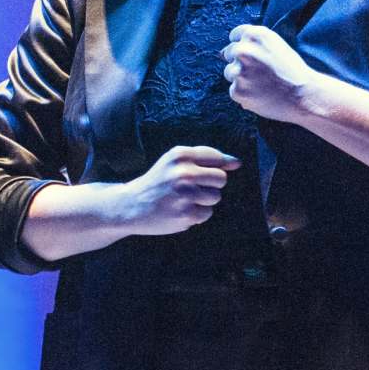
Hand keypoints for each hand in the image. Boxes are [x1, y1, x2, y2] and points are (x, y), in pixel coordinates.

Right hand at [113, 145, 238, 236]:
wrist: (131, 205)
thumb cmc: (159, 182)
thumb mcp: (175, 162)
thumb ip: (205, 159)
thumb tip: (237, 163)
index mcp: (180, 155)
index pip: (216, 158)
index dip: (217, 167)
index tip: (205, 175)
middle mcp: (183, 172)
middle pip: (221, 179)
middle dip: (211, 186)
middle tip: (191, 189)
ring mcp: (185, 194)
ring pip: (216, 197)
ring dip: (204, 201)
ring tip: (183, 200)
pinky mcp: (186, 213)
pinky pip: (207, 213)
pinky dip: (197, 215)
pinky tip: (180, 211)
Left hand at [224, 24, 322, 122]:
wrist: (304, 95)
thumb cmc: (293, 71)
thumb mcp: (276, 45)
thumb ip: (254, 43)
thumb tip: (226, 51)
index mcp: (255, 35)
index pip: (235, 35)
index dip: (244, 46)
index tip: (252, 55)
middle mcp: (243, 50)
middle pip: (229, 53)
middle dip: (240, 61)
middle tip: (259, 72)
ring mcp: (238, 71)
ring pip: (230, 72)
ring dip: (241, 78)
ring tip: (262, 84)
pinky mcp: (237, 90)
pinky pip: (234, 90)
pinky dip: (244, 94)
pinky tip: (261, 94)